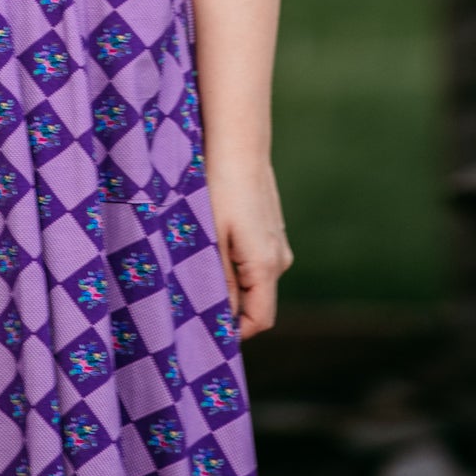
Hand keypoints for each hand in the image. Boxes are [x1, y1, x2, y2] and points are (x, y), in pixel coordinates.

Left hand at [206, 155, 292, 338]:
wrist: (239, 144)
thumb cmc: (219, 188)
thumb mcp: (212, 239)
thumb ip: (221, 283)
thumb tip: (222, 320)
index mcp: (266, 266)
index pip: (260, 321)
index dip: (234, 331)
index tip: (206, 326)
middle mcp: (279, 259)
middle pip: (258, 302)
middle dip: (230, 306)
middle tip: (196, 297)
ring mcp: (278, 243)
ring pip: (256, 281)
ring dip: (233, 282)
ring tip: (201, 264)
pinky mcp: (271, 230)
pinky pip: (256, 261)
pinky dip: (238, 263)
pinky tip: (215, 241)